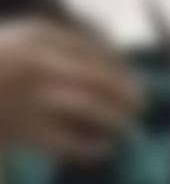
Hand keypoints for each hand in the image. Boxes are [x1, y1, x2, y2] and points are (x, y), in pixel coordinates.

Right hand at [0, 18, 140, 160]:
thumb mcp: (16, 37)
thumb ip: (55, 41)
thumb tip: (108, 54)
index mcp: (38, 34)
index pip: (98, 50)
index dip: (120, 67)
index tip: (130, 77)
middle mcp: (38, 62)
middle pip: (101, 77)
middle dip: (125, 92)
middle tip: (139, 103)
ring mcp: (29, 96)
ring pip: (91, 107)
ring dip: (116, 117)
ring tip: (127, 124)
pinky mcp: (20, 130)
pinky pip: (68, 142)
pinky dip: (92, 148)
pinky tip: (104, 149)